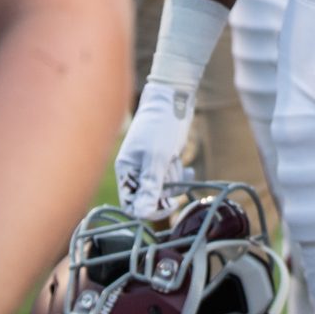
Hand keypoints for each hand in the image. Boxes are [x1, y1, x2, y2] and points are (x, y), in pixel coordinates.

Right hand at [114, 78, 195, 216]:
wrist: (173, 99)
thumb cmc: (160, 126)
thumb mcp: (156, 158)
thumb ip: (150, 186)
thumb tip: (142, 215)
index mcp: (125, 170)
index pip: (132, 204)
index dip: (149, 208)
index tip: (168, 203)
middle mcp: (135, 170)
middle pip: (150, 198)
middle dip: (165, 190)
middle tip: (172, 173)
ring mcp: (150, 165)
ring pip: (163, 189)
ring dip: (174, 179)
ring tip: (175, 160)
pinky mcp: (163, 160)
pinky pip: (172, 178)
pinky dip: (181, 175)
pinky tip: (188, 169)